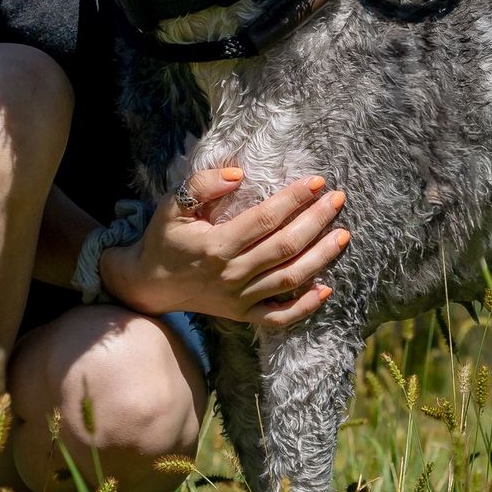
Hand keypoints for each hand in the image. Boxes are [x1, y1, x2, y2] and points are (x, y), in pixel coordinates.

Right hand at [98, 166, 349, 327]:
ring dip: (321, 257)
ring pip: (289, 279)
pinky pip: (279, 317)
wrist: (149, 284)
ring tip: (343, 235)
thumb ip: (202, 185)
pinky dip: (305, 306)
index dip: (293, 199)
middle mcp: (231, 274)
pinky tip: (326, 288)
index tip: (316, 181)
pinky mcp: (242, 315)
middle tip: (338, 199)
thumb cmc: (164, 238)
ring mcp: (238, 299)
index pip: (264, 219)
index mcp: (215, 245)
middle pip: (284, 247)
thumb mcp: (172, 205)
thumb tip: (238, 174)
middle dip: (316, 221)